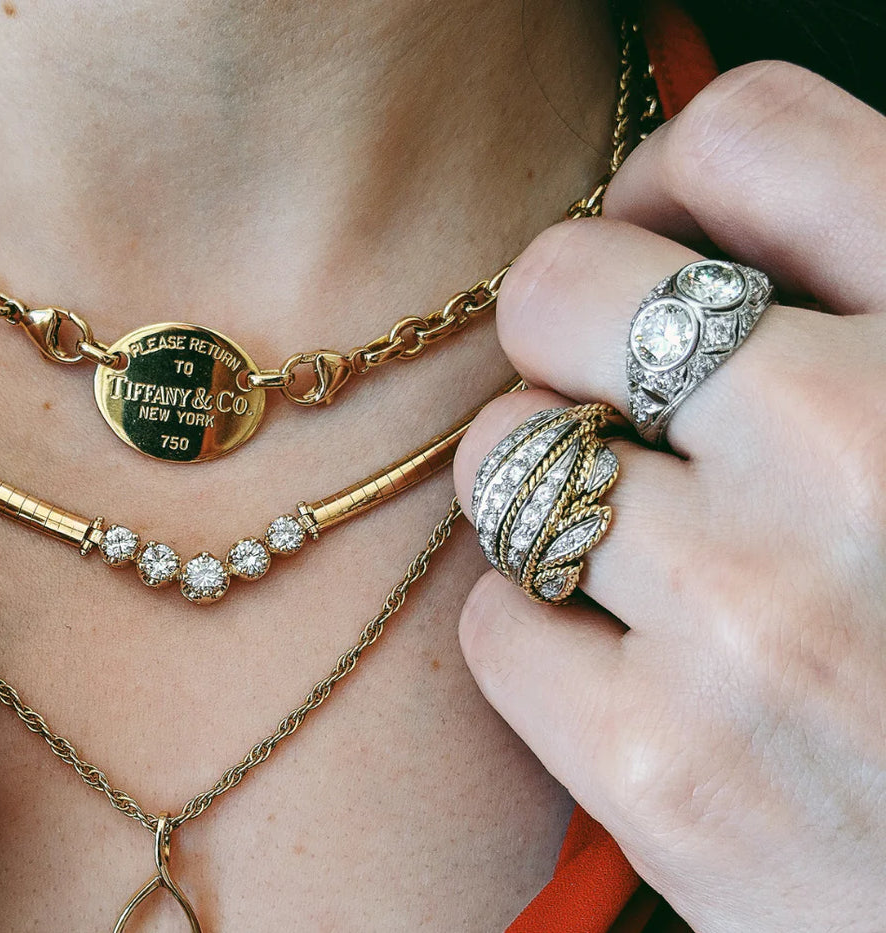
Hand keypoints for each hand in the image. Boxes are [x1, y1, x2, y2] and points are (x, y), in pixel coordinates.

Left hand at [453, 62, 885, 931]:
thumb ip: (863, 306)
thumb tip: (675, 222)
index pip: (750, 133)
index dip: (669, 179)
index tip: (657, 240)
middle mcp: (865, 452)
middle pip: (560, 285)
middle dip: (570, 336)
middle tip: (622, 406)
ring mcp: (753, 616)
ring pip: (503, 453)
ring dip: (549, 489)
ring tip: (645, 552)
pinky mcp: (661, 768)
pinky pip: (492, 619)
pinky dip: (542, 634)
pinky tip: (635, 668)